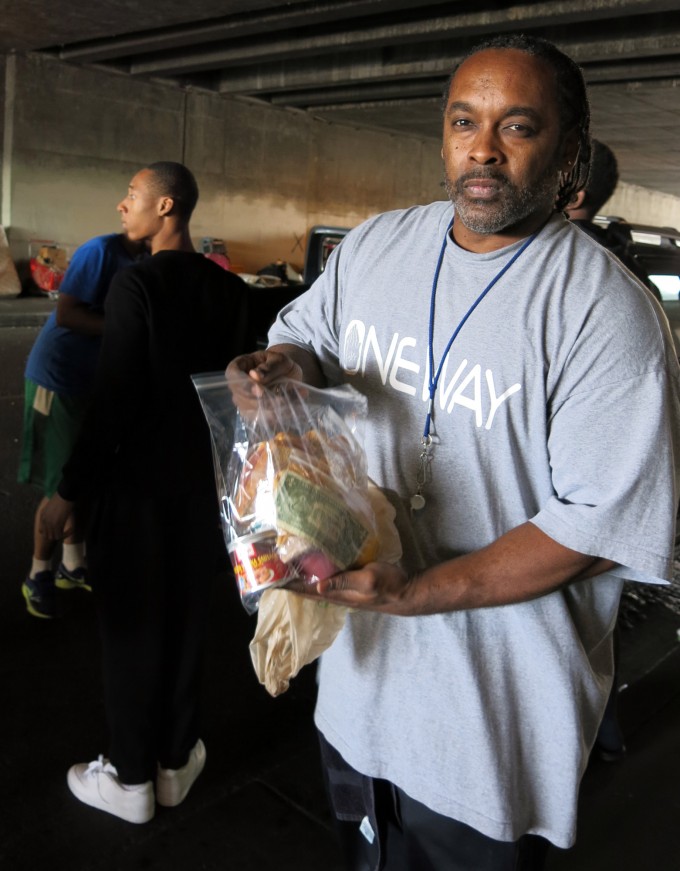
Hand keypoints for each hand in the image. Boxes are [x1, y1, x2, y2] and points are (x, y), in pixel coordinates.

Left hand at [39, 493, 75, 540]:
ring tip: (69, 530)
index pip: (42, 530)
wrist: (65, 492)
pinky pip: (60, 535)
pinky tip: (72, 529)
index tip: (59, 529)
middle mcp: (44, 520)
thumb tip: (58, 514)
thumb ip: (52, 511)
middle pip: (47, 535)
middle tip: (65, 531)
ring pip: (54, 537)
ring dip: (62, 535)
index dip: (50, 532)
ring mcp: (50, 523)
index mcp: (42, 516)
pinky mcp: (57, 523)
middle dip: (56, 535)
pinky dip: (67, 534)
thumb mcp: (53, 505)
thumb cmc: (62, 496)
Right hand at [225, 349, 305, 415]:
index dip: (244, 384)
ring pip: (248, 409)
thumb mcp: (279, 361)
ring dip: (266, 409)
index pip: (233, 375)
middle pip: (239, 396)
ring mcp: (242, 400)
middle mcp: (236, 385)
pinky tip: (283, 412)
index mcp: (238, 366)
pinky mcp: (251, 413)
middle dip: (259, 400)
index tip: (260, 390)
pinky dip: (270, 417)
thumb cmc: (281, 365)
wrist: (289, 376)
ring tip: (285, 404)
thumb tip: (254, 375)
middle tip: (279, 400)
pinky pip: (256, 418)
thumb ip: (269, 368)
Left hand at [286, 561, 414, 614]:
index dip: (289, 586)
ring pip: (317, 582)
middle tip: (275, 566)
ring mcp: (344, 589)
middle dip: (291, 579)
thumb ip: (344, 581)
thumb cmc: (388, 585)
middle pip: (308, 588)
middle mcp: (337, 593)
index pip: (307, 591)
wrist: (407, 592)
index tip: (271, 579)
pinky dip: (318, 570)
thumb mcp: (367, 580)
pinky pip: (329, 576)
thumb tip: (319, 587)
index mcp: (337, 594)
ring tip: (288, 562)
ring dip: (303, 574)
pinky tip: (316, 560)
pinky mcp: (351, 582)